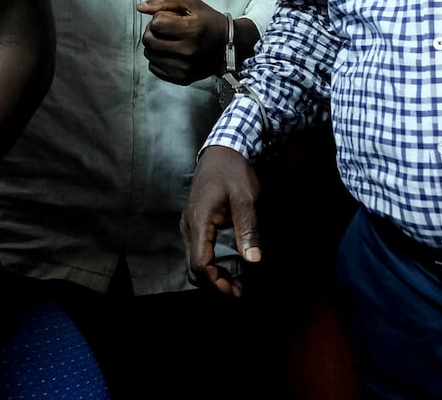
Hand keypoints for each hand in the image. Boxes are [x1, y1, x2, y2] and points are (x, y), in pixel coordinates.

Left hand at [137, 0, 229, 84]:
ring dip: (154, 44)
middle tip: (165, 28)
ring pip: (149, 54)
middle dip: (152, 30)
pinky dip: (158, 58)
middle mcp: (188, 51)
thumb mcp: (191, 3)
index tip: (171, 18)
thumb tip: (140, 8)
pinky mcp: (181, 79)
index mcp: (192, 30)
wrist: (228, 46)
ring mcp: (184, 68)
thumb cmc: (208, 21)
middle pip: (148, 39)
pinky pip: (153, 67)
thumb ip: (164, 1)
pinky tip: (170, 53)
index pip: (156, 23)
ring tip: (168, 40)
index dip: (160, 17)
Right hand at [180, 145, 260, 297]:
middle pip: (193, 269)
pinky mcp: (193, 224)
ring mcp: (188, 225)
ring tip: (236, 283)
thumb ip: (248, 229)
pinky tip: (228, 266)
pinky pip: (196, 252)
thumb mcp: (246, 198)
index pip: (200, 264)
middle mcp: (188, 226)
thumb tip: (253, 261)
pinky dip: (210, 265)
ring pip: (192, 262)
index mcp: (199, 222)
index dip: (216, 282)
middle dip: (215, 285)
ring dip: (212, 277)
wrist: (221, 150)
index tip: (236, 290)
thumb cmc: (234, 172)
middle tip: (239, 291)